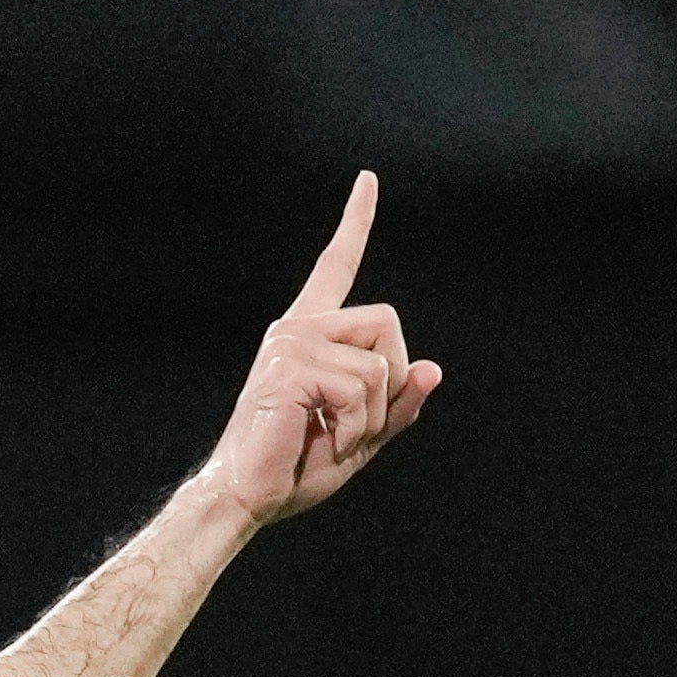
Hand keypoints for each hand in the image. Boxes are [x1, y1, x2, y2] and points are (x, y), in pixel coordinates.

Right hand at [202, 175, 441, 529]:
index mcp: (309, 335)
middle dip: (390, 380)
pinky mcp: (290, 366)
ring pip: (380, 364)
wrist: (244, 497)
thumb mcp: (360, 436)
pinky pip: (361, 388)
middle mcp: (298, 328)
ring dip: (372, 415)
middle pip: (388, 322)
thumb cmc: (293, 470)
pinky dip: (356, 428)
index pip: (335, 266)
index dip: (355, 223)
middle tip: (353, 424)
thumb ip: (396, 404)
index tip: (368, 179)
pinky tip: (322, 441)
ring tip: (331, 438)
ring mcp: (292, 343)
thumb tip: (431, 369)